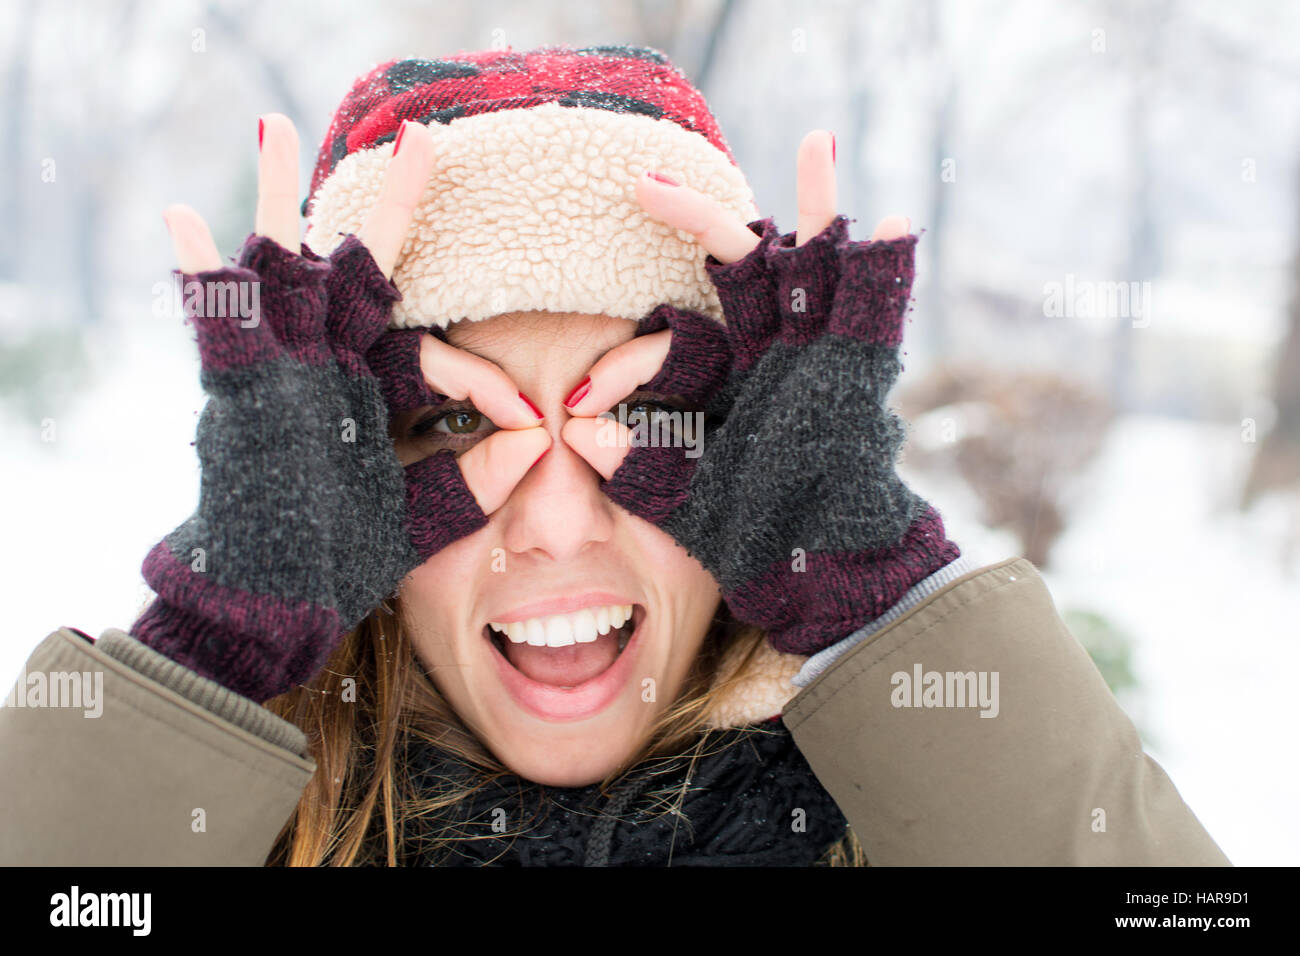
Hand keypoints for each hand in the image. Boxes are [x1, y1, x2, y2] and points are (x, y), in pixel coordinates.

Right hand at [132, 115, 548, 702]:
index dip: (484, 381)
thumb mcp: (418, 518)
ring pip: (282, 265)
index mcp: (376, 392)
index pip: (437, 358)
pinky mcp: (236, 390)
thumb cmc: (341, 562)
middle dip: (397, 208)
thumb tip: (535, 442)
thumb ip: (471, 484)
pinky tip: (180, 221)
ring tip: (273, 129)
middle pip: (364, 268)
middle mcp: (330, 366)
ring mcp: (280, 369)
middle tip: (426, 140)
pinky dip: (196, 275)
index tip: (531, 418)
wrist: (273, 604)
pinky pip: (212, 322)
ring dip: (277, 199)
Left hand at [562, 130, 959, 654]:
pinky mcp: (863, 374)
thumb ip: (641, 465)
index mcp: (727, 377)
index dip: (634, 361)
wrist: (818, 574)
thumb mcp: (684, 497)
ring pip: (817, 264)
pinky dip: (889, 269)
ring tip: (815, 144)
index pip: (676, 338)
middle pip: (742, 266)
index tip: (589, 399)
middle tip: (645, 180)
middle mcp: (772, 354)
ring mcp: (819, 356)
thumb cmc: (753, 539)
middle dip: (697, 220)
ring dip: (818, 206)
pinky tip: (897, 220)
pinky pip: (880, 313)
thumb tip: (582, 430)